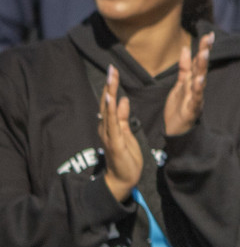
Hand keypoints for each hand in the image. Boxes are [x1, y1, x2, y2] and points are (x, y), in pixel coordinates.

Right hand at [97, 64, 142, 204]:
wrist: (123, 178)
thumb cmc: (125, 157)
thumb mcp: (126, 133)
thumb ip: (123, 117)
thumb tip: (122, 99)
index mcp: (110, 125)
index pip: (110, 102)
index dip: (112, 86)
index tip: (114, 70)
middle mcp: (106, 127)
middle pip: (107, 102)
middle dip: (109, 85)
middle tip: (112, 68)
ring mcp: (109, 134)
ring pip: (108, 110)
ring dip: (109, 93)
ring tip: (111, 78)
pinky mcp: (114, 142)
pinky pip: (112, 124)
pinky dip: (111, 110)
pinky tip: (112, 99)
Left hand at [162, 33, 213, 138]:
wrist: (176, 132)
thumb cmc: (179, 108)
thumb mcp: (180, 85)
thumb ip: (185, 67)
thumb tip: (186, 48)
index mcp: (192, 81)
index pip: (199, 62)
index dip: (203, 48)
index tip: (208, 34)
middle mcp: (196, 88)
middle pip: (201, 68)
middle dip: (205, 53)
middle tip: (208, 39)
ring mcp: (196, 98)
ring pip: (200, 81)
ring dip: (202, 68)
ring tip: (204, 54)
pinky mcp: (192, 110)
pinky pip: (195, 98)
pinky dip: (197, 89)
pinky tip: (199, 80)